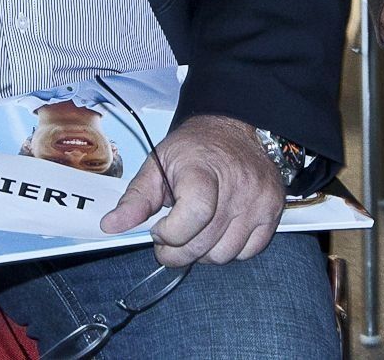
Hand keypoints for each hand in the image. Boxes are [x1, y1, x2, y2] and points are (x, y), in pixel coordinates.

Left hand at [99, 114, 281, 266]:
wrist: (234, 128)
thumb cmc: (193, 148)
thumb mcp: (158, 164)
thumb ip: (135, 198)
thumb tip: (110, 226)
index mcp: (204, 170)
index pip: (192, 218)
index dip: (170, 234)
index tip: (159, 229)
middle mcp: (238, 186)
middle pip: (203, 245)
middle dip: (177, 251)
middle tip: (170, 237)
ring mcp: (259, 200)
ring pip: (224, 255)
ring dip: (203, 252)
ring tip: (195, 231)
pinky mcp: (273, 211)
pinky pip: (248, 252)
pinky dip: (229, 249)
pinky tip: (218, 231)